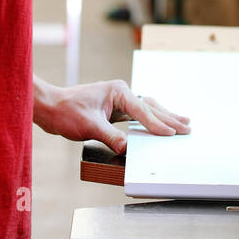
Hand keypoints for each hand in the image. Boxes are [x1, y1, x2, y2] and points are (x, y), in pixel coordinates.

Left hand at [33, 79, 190, 154]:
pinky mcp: (115, 109)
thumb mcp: (88, 126)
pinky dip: (151, 121)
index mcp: (118, 90)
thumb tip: (126, 148)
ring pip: (147, 109)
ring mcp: (119, 100)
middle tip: (187, 127)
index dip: (157, 123)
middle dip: (169, 118)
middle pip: (150, 106)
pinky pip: (139, 115)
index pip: (142, 110)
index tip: (171, 134)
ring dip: (164, 117)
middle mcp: (121, 92)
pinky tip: (160, 125)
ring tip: (182, 123)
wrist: (51, 107)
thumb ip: (109, 136)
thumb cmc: (66, 111)